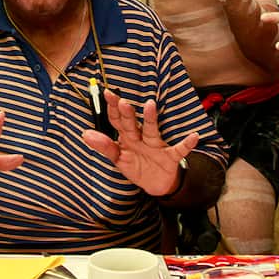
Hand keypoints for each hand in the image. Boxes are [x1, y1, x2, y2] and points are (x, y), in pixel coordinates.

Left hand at [82, 90, 199, 196]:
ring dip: (151, 119)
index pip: (118, 121)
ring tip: (150, 105)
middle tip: (122, 102)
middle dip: (127, 114)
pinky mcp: (169, 157)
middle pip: (132, 125)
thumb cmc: (137, 166)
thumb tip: (85, 134)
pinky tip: (193, 137)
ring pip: (153, 131)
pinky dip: (187, 144)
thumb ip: (104, 146)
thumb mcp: (118, 158)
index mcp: (127, 137)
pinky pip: (178, 150)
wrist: (156, 184)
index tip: (106, 94)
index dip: (112, 109)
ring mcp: (156, 146)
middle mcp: (141, 138)